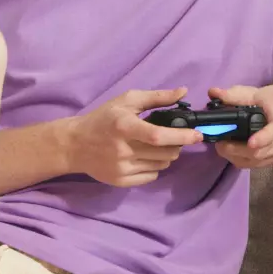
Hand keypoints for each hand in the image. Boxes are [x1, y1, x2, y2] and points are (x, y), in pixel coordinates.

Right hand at [68, 87, 201, 186]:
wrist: (75, 144)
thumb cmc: (104, 118)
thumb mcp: (127, 100)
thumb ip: (157, 97)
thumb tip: (183, 92)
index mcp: (124, 126)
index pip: (157, 136)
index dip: (180, 136)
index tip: (197, 135)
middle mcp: (123, 150)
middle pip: (164, 153)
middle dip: (177, 145)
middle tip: (174, 137)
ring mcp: (121, 168)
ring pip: (161, 165)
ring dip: (167, 155)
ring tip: (157, 145)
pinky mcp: (120, 181)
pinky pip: (151, 176)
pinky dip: (155, 166)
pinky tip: (145, 156)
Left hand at [207, 84, 272, 168]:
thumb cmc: (265, 102)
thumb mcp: (251, 94)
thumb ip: (232, 95)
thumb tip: (212, 92)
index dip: (262, 139)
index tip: (250, 143)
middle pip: (258, 152)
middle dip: (236, 150)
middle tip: (219, 143)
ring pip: (253, 161)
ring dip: (234, 156)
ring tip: (221, 146)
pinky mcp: (269, 160)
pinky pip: (252, 165)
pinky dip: (238, 160)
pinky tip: (229, 151)